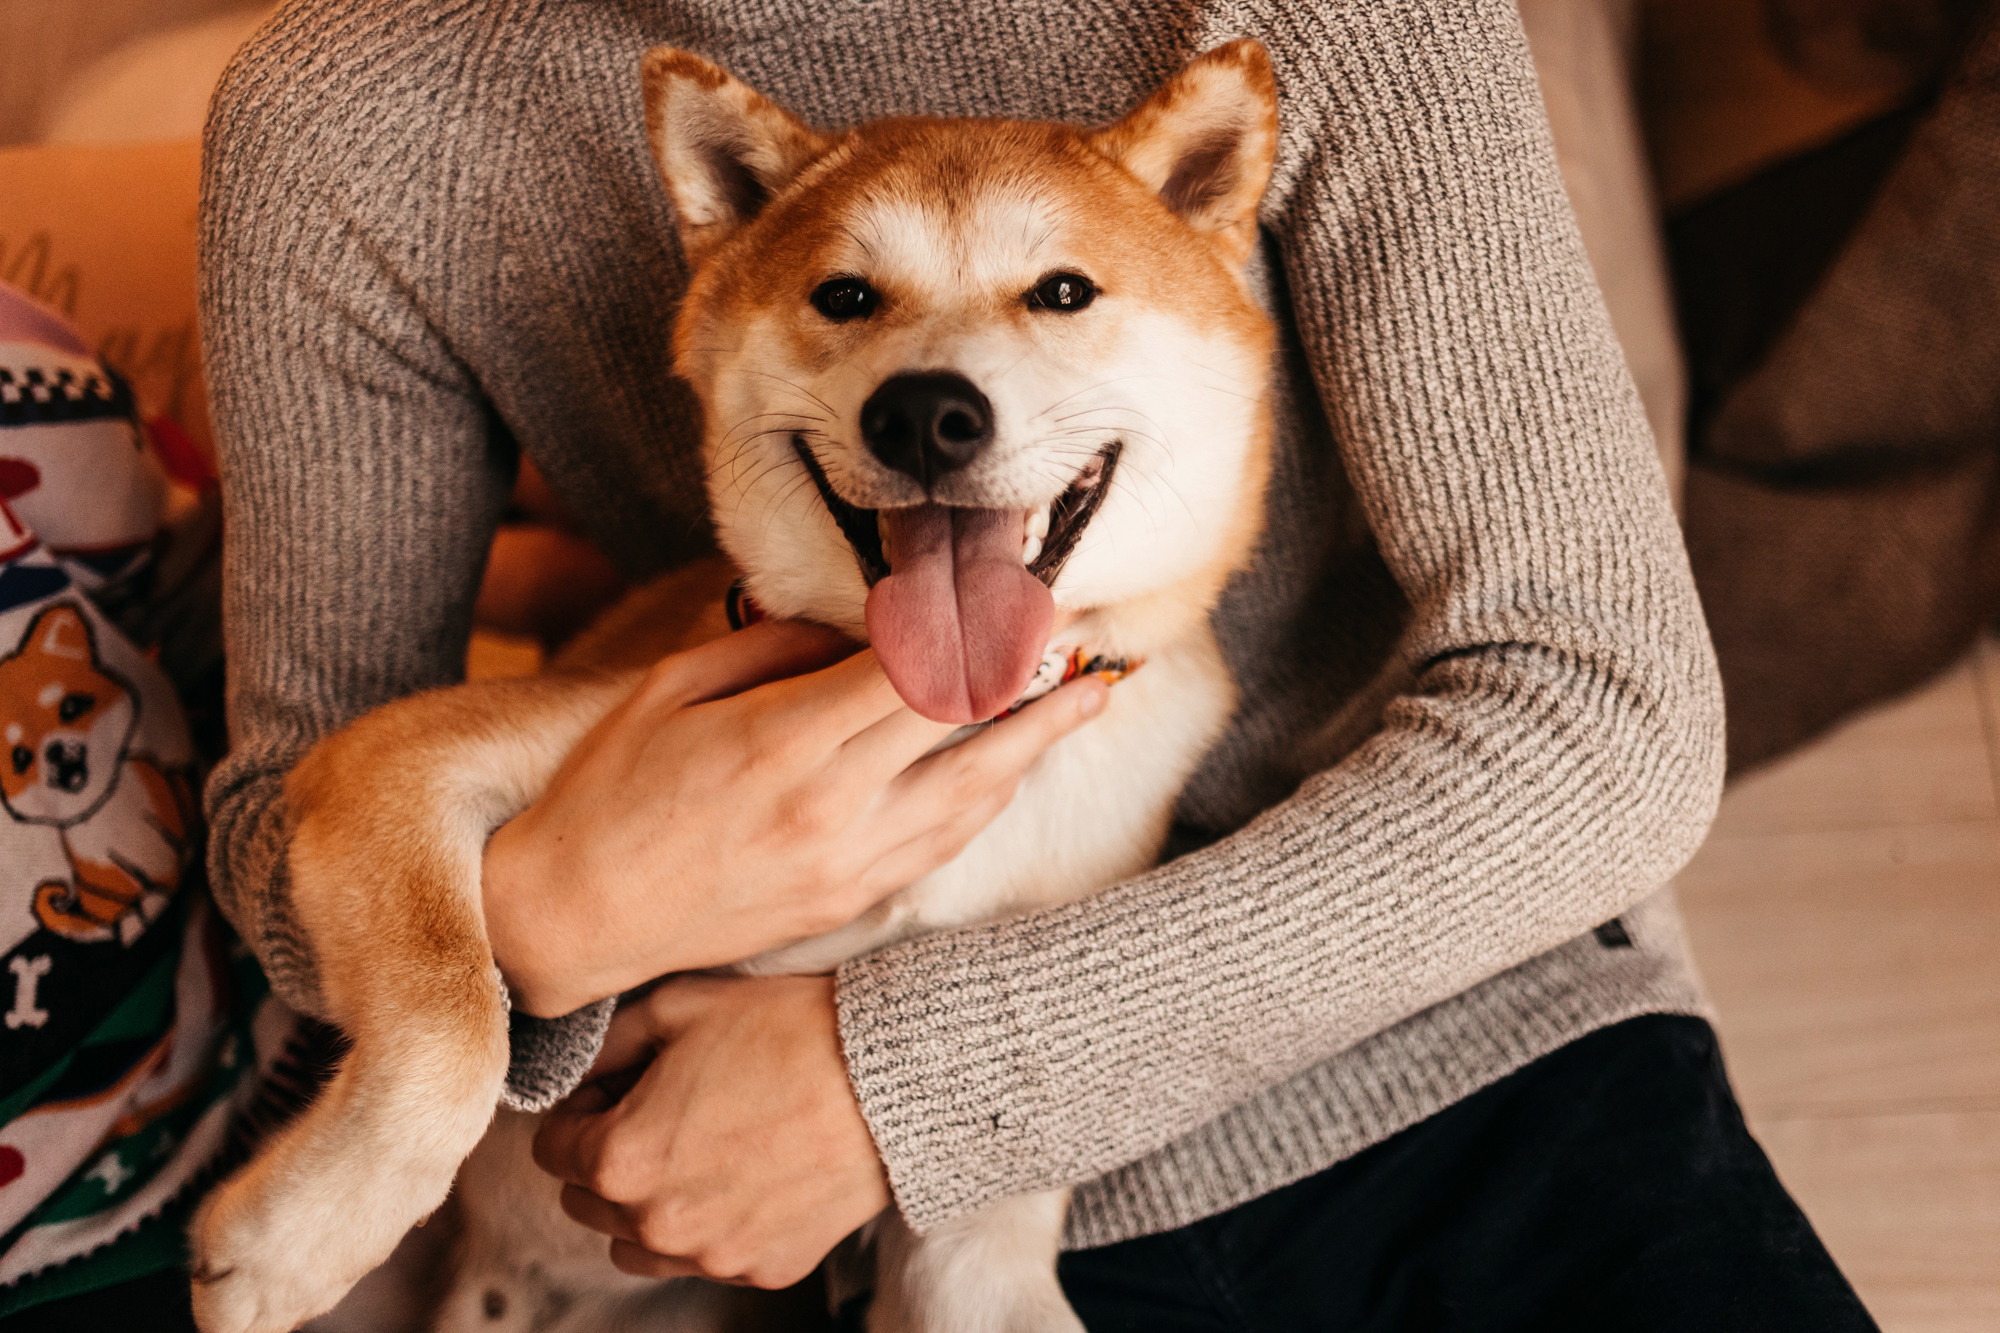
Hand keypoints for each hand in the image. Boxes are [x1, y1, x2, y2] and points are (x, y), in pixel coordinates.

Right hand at [483, 618, 1107, 1015]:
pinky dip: (986, 798)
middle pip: (966, 733)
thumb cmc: (606, 793)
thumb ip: (771, 648)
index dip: (977, 628)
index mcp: (783, 743)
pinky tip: (1011, 767)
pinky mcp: (848, 902)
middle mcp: (832, 808)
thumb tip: (852, 623)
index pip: (913, 673)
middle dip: (1034, 678)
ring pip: (973, 797)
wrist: (573, 920)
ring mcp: (848, 864)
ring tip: (1089, 698)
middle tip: (1087, 634)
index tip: (1019, 591)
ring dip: (1035, 744)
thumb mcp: (671, 690)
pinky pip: (942, 842)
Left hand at [533, 973, 884, 1288]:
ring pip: (638, 1244)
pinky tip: (751, 1170)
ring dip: (651, 1202)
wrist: (888, 1077)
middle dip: (610, 1155)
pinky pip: (708, 1255)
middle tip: (663, 1109)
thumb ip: (606, 1043)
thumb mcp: (678, 1007)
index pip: (551, 1148)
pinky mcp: (763, 1269)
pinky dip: (714, 1222)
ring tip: (702, 1147)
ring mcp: (712, 1256)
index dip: (581, 1108)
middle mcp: (658, 1224)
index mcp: (621, 1160)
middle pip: (589, 1201)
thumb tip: (580, 1071)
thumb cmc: (785, 1032)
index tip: (618, 1087)